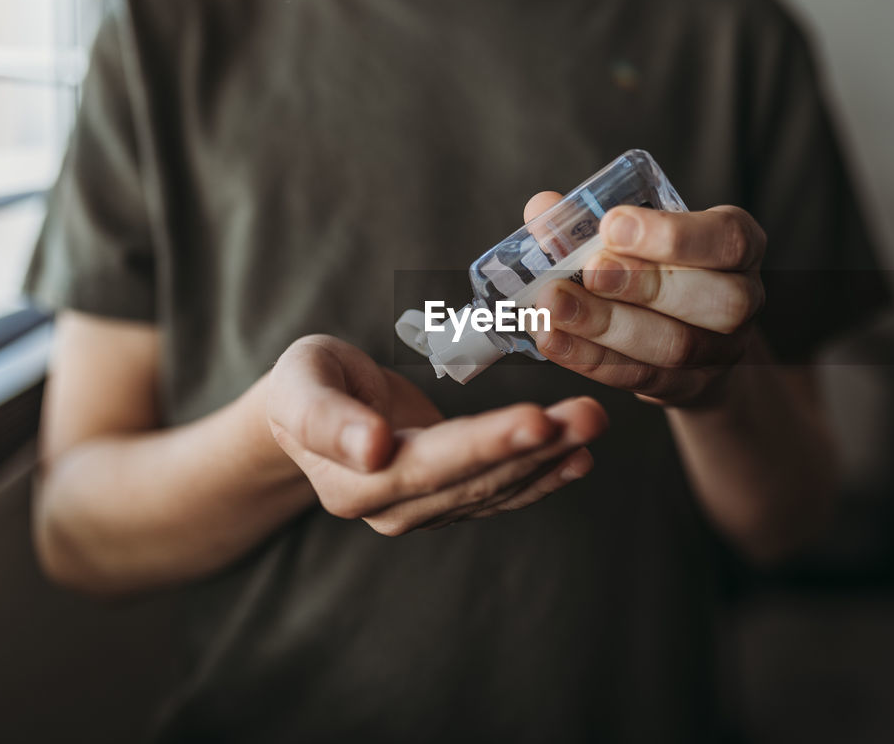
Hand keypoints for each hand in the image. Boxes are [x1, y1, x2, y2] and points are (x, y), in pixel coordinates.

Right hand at [265, 335, 606, 533]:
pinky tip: (580, 457)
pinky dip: (545, 475)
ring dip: (552, 456)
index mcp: (353, 483)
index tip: (536, 419)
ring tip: (593, 422)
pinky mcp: (451, 501)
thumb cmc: (306, 384)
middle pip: (477, 477)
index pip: (431, 463)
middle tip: (589, 414)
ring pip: (498, 485)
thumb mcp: (300, 383)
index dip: (487, 443)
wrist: (312, 409)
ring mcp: (425, 511)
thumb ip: (326, 417)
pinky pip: (504, 493)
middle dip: (537, 445)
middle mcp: (393, 510)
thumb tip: (371, 449)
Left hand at [524, 193, 765, 406]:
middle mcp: (744, 299)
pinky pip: (642, 378)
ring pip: (678, 346)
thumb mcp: (637, 235)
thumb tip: (544, 208)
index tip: (611, 226)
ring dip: (610, 325)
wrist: (684, 333)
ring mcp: (721, 351)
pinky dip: (593, 358)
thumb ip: (590, 220)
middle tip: (588, 272)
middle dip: (646, 284)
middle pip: (718, 300)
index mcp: (738, 246)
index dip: (674, 235)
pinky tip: (554, 339)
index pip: (729, 240)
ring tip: (556, 306)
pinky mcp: (687, 387)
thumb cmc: (655, 266)